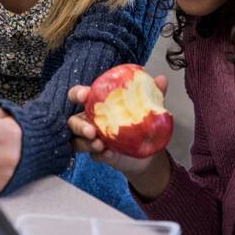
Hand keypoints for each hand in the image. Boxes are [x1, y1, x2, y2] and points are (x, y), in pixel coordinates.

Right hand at [67, 77, 172, 199]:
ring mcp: (92, 138)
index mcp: (97, 104)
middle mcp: (90, 120)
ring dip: (85, 143)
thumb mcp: (147, 106)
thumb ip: (153, 93)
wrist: (147, 151)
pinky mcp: (98, 154)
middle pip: (73, 121)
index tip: (84, 95)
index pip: (79, 95)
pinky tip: (109, 154)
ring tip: (99, 144)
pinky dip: (99, 154)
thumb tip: (162, 79)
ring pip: (77, 140)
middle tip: (91, 130)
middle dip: (79, 125)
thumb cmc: (140, 122)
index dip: (78, 94)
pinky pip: (93, 155)